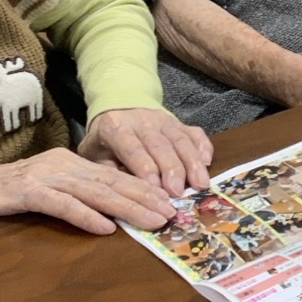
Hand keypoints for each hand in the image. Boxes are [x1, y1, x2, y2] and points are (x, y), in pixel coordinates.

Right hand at [0, 151, 173, 236]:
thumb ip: (75, 198)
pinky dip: (85, 216)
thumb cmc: (2, 197)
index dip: (144, 190)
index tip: (169, 206)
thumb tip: (111, 216)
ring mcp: (43, 176)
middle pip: (111, 182)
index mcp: (68, 163)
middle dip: (145, 199)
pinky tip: (105, 228)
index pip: (114, 177)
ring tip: (151, 221)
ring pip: (94, 192)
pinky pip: (61, 205)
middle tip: (172, 215)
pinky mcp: (25, 192)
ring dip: (126, 208)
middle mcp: (60, 164)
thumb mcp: (46, 193)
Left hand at [79, 107, 212, 194]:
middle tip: (178, 192)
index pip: (132, 148)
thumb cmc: (105, 140)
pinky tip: (207, 163)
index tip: (154, 188)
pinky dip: (202, 146)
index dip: (144, 167)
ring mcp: (162, 119)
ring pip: (180, 139)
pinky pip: (193, 132)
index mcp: (116, 128)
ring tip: (200, 184)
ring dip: (192, 162)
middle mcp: (141, 120)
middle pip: (159, 145)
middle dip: (171, 169)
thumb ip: (108, 172)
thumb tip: (126, 193)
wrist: (116, 108)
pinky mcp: (178, 122)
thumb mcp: (95, 155)